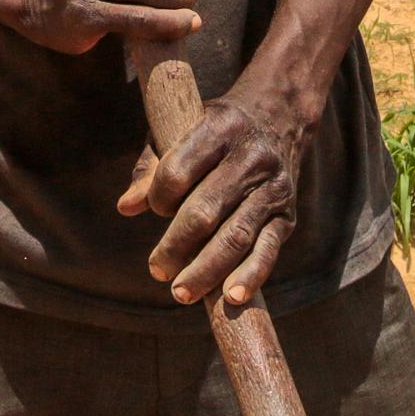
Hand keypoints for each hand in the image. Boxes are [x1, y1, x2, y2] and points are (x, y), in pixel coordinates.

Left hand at [118, 77, 307, 308]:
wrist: (279, 118)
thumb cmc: (214, 129)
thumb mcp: (180, 129)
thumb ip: (151, 167)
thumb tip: (126, 207)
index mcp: (218, 127)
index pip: (178, 171)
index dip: (159, 197)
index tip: (154, 208)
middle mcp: (250, 157)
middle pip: (206, 210)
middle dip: (177, 246)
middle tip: (157, 270)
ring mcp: (273, 188)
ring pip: (236, 236)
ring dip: (206, 270)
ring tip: (181, 293)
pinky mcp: (288, 214)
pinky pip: (268, 249)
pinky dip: (250, 276)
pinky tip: (230, 298)